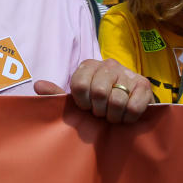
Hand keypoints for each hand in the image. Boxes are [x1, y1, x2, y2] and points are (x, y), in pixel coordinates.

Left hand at [37, 58, 151, 122]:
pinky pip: (133, 107)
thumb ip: (56, 94)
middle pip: (99, 93)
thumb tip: (37, 85)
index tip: (86, 107)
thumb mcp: (77, 99)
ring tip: (113, 115)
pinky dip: (128, 117)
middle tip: (101, 113)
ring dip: (113, 116)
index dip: (82, 103)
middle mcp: (109, 65)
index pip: (79, 85)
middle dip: (98, 110)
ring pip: (116, 101)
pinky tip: (125, 116)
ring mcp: (128, 73)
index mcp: (89, 65)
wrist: (128, 104)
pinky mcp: (145, 86)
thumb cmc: (97, 102)